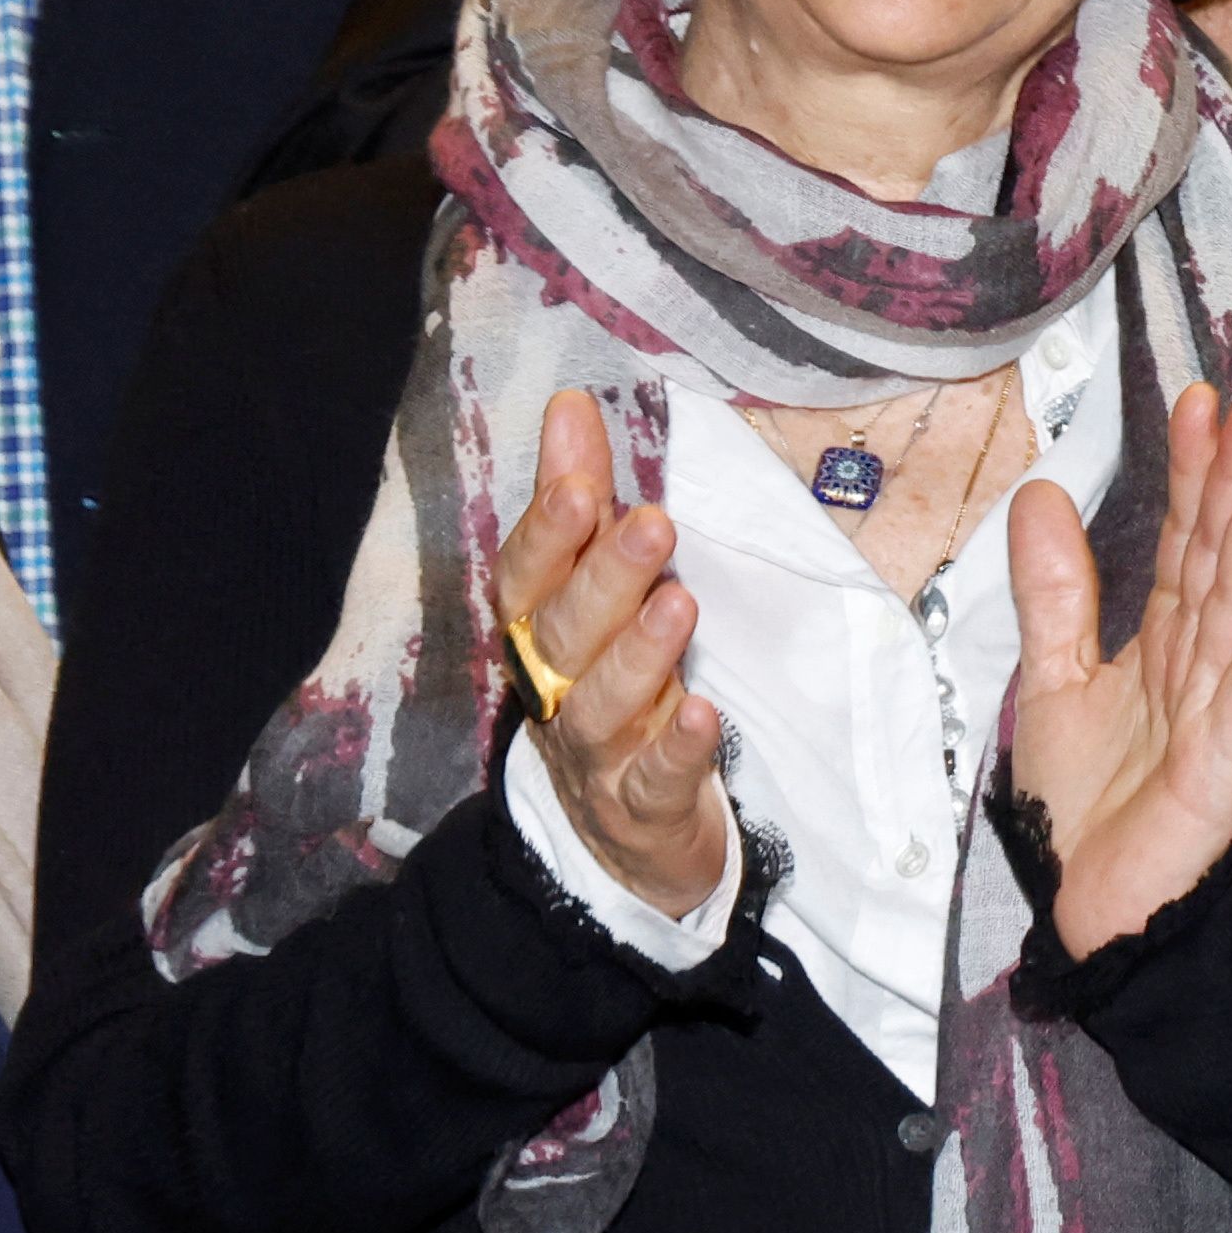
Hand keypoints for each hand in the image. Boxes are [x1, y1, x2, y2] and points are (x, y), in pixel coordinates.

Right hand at [496, 389, 727, 915]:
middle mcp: (556, 689)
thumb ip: (585, 502)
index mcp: (541, 631)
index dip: (546, 534)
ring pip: (603, 705)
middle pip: (566, 634)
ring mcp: (597, 754)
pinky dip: (676, 750)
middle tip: (654, 525)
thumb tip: (573, 402)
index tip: (576, 483)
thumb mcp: (596, 590)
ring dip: (639, 654)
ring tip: (680, 605)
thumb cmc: (610, 681)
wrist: (623, 830)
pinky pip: (655, 781)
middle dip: (604, 579)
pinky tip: (703, 714)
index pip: (528, 577)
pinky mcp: (642, 808)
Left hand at [1005, 384, 1231, 959]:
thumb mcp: (1050, 679)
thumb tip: (1041, 490)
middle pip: (1221, 558)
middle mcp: (1200, 664)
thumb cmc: (1080, 807)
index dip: (1193, 473)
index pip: (1183, 541)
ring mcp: (1218, 709)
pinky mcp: (1226, 762)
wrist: (1089, 911)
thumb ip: (1055, 591)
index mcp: (1164, 642)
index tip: (1201, 400)